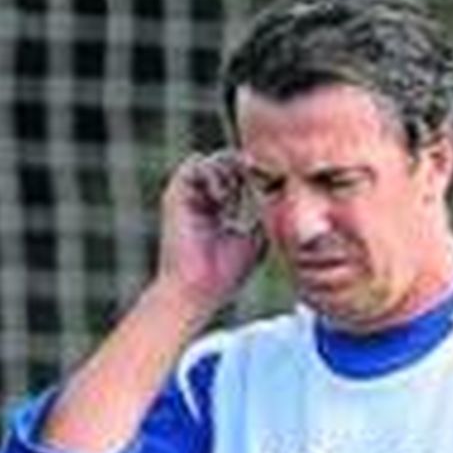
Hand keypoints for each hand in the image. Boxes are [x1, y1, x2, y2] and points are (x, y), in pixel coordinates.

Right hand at [157, 151, 266, 313]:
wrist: (196, 291)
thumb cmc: (223, 275)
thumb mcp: (254, 241)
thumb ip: (261, 216)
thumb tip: (276, 198)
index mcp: (217, 209)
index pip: (238, 177)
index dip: (256, 176)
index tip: (274, 182)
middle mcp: (201, 198)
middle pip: (227, 163)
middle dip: (246, 169)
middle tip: (260, 179)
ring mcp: (188, 195)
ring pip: (213, 161)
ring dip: (230, 171)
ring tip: (237, 195)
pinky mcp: (176, 194)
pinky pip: (196, 165)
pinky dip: (213, 174)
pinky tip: (224, 197)